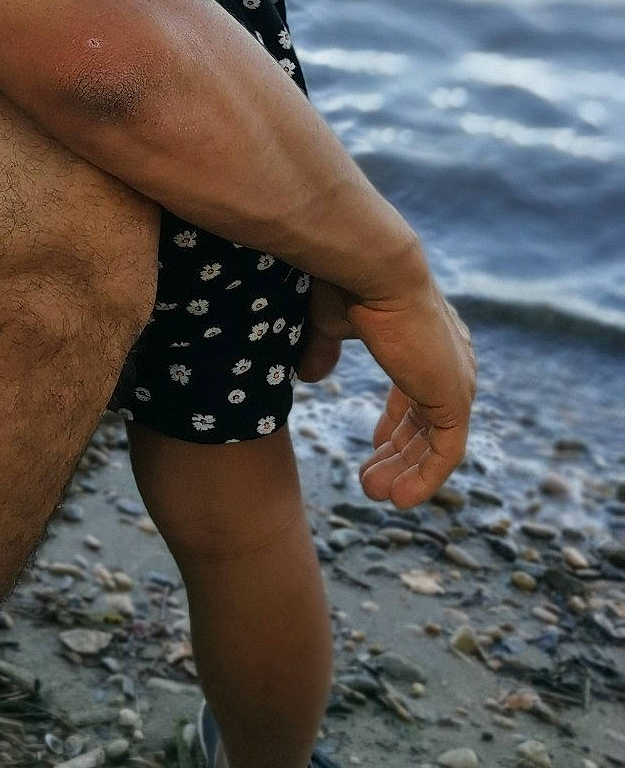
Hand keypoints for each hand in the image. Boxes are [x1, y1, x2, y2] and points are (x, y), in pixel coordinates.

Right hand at [305, 273, 476, 507]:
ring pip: (436, 441)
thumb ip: (322, 350)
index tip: (375, 445)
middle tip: (371, 482)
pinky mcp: (455, 399)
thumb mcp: (329, 323)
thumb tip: (312, 378)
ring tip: (376, 494)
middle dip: (399, 454)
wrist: (374, 268)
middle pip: (427, 421)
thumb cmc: (348, 282)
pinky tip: (400, 499)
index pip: (418, 391)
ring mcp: (455, 380)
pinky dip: (425, 478)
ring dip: (406, 471)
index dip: (397, 423)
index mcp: (425, 339)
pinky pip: (446, 453)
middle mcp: (448, 359)